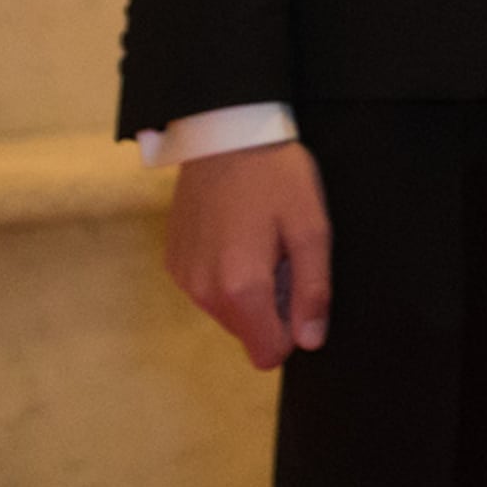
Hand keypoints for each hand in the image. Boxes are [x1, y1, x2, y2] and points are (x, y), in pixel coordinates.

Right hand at [164, 140, 331, 369]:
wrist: (223, 134)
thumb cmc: (276, 177)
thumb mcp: (311, 228)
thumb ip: (313, 290)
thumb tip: (310, 341)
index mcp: (241, 288)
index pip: (267, 352)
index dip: (293, 328)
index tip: (301, 287)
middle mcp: (204, 292)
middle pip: (248, 331)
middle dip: (272, 305)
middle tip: (283, 254)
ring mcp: (183, 279)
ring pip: (227, 312)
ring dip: (249, 289)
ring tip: (261, 240)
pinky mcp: (173, 263)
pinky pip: (207, 289)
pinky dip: (225, 274)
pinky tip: (236, 234)